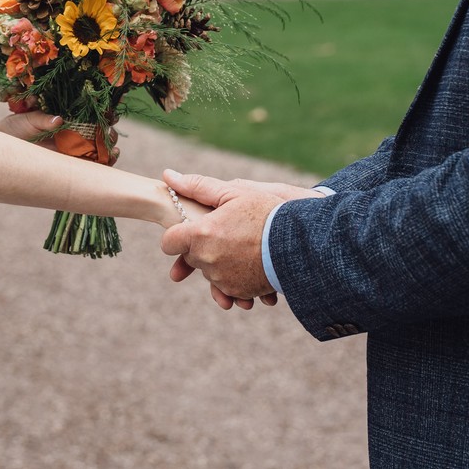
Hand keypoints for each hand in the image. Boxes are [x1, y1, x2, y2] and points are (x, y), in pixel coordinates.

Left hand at [0, 108, 121, 164]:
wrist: (2, 149)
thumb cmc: (14, 129)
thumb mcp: (27, 120)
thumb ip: (42, 119)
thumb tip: (58, 119)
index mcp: (67, 116)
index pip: (92, 112)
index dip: (106, 112)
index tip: (111, 113)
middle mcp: (74, 131)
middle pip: (101, 130)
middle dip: (110, 132)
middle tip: (109, 133)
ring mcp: (74, 148)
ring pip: (101, 147)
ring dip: (111, 147)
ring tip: (113, 149)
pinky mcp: (72, 165)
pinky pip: (93, 164)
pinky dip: (105, 162)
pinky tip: (110, 158)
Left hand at [161, 170, 319, 308]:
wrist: (300, 244)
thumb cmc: (268, 214)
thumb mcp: (234, 193)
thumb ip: (198, 186)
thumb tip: (168, 176)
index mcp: (201, 234)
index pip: (169, 242)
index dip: (178, 235)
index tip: (191, 229)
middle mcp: (207, 260)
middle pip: (191, 256)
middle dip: (202, 245)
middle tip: (227, 232)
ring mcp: (222, 279)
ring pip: (209, 271)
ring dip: (219, 261)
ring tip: (242, 247)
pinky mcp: (238, 292)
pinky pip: (226, 286)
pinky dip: (234, 276)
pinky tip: (249, 263)